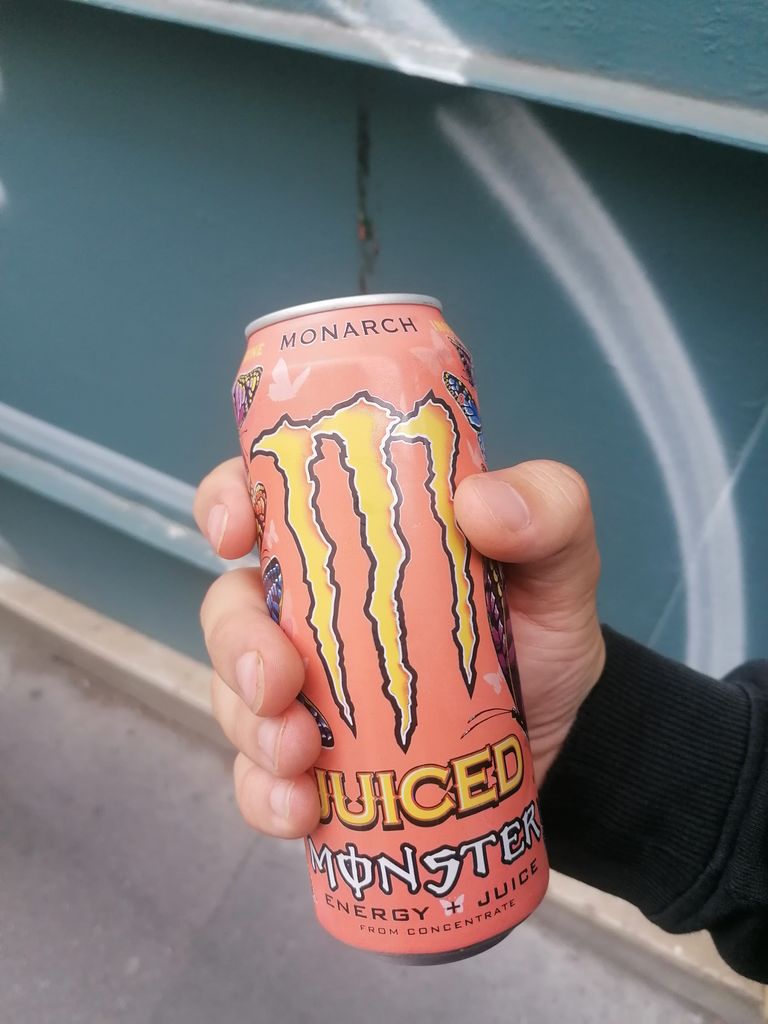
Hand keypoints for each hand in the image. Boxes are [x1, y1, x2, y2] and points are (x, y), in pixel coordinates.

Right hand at [194, 459, 604, 837]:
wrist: (558, 744)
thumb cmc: (541, 634)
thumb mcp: (561, 565)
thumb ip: (548, 511)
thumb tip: (479, 502)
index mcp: (354, 542)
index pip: (264, 501)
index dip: (226, 503)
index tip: (233, 533)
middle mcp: (311, 610)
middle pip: (231, 609)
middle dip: (236, 643)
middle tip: (278, 681)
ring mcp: (304, 691)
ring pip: (234, 696)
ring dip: (251, 727)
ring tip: (300, 758)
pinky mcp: (311, 764)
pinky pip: (258, 779)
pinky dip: (266, 795)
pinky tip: (301, 808)